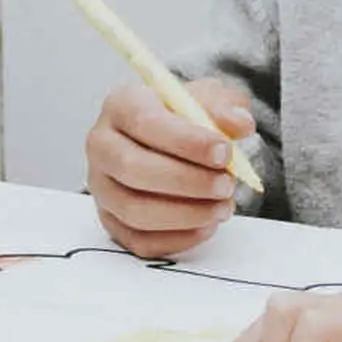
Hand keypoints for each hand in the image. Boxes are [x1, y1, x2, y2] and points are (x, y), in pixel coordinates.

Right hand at [87, 78, 252, 258]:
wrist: (171, 143)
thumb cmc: (185, 119)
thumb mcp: (208, 101)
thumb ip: (224, 108)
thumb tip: (240, 125)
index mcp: (121, 105)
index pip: (146, 122)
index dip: (187, 141)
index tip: (224, 152)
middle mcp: (101, 145)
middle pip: (133, 169)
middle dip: (188, 182)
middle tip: (227, 184)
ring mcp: (101, 187)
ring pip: (135, 210)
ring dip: (186, 214)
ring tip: (222, 207)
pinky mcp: (110, 221)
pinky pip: (139, 240)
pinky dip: (178, 238)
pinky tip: (207, 225)